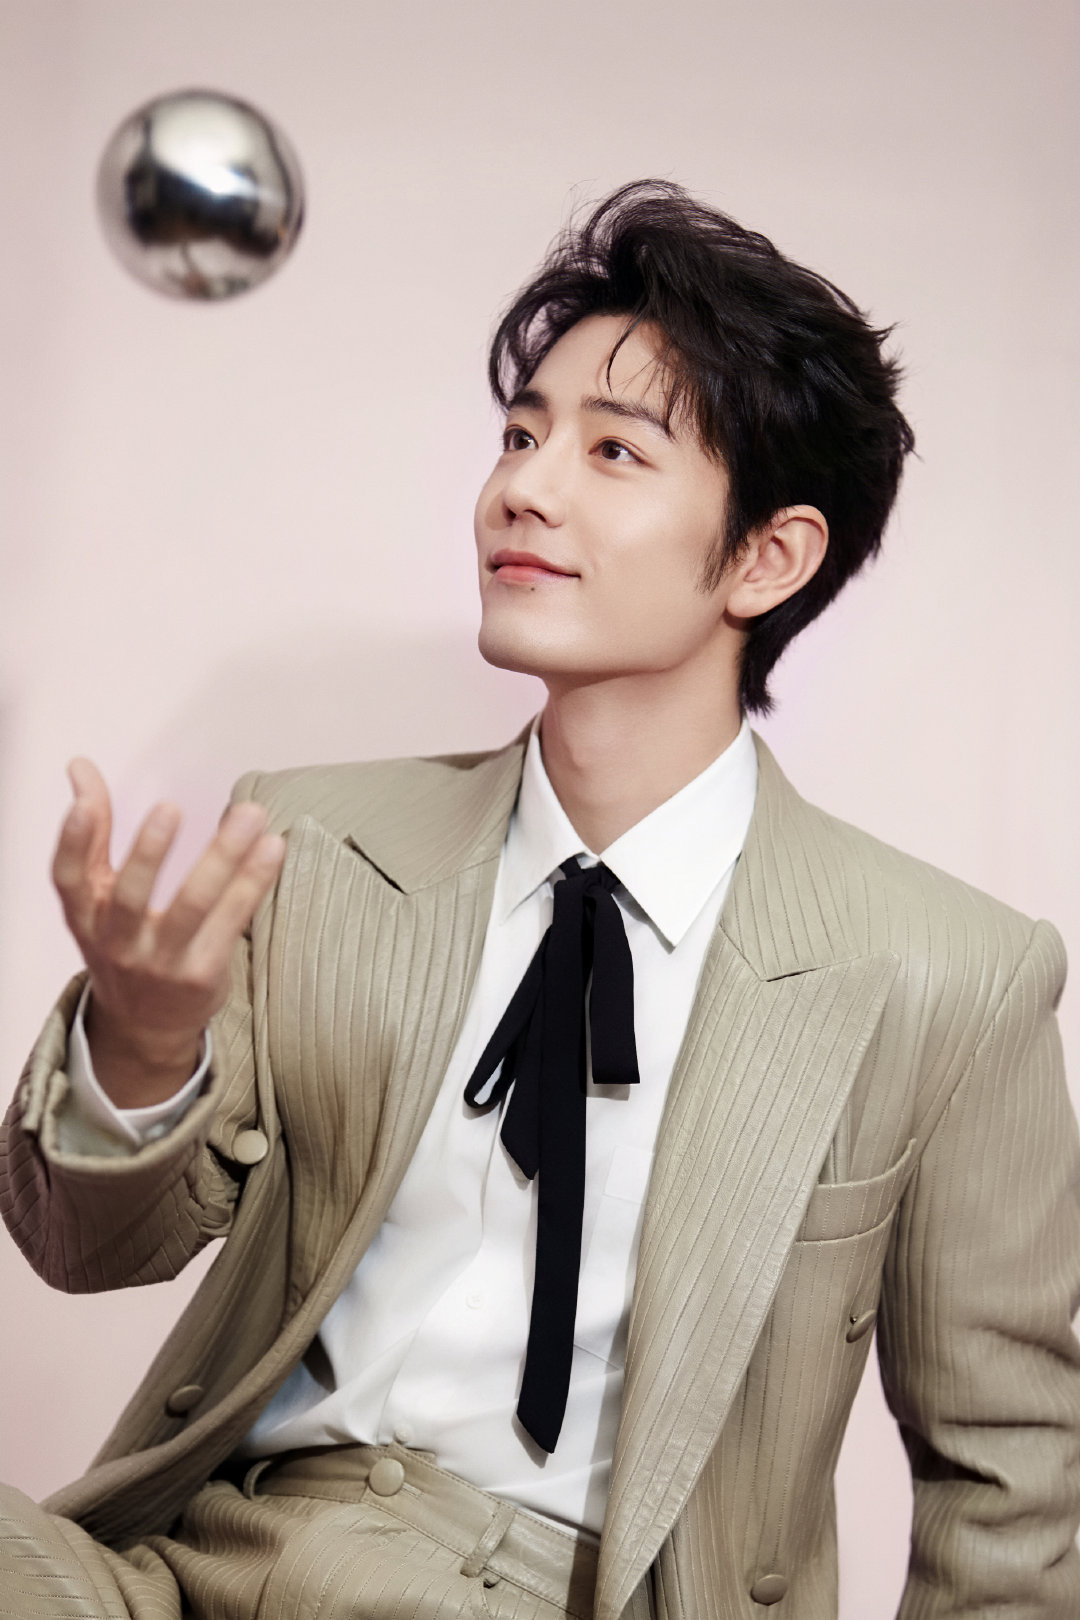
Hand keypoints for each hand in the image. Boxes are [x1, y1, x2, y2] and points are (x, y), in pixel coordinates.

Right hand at [52, 758, 285, 1107]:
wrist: (145, 1025)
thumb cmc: (124, 944)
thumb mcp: (96, 897)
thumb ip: (93, 833)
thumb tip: (80, 768)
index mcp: (85, 917)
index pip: (68, 879)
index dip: (73, 842)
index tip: (85, 804)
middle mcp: (117, 943)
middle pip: (131, 896)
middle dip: (150, 852)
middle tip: (170, 807)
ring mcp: (160, 963)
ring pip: (192, 907)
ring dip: (223, 857)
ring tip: (249, 816)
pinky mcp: (201, 974)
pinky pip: (232, 921)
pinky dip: (254, 882)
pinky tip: (272, 848)